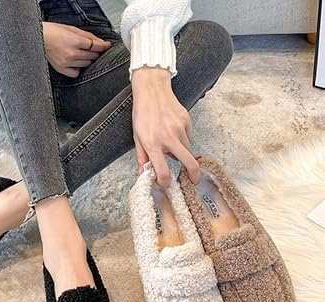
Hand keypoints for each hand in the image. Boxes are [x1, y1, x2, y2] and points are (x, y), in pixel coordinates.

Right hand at [42, 22, 110, 77]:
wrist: (39, 37)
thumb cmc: (54, 31)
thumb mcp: (72, 29)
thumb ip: (87, 36)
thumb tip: (101, 42)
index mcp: (74, 41)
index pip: (94, 46)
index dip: (103, 46)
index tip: (107, 46)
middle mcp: (71, 53)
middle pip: (92, 56)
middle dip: (95, 52)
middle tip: (92, 49)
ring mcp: (66, 63)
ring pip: (86, 65)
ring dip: (87, 60)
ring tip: (81, 54)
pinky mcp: (61, 69)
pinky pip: (76, 73)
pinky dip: (79, 69)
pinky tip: (76, 63)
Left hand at [131, 66, 199, 186]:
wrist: (152, 89)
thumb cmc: (142, 113)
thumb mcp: (137, 136)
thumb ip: (142, 157)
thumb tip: (144, 173)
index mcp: (153, 144)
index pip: (163, 171)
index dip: (165, 182)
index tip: (166, 184)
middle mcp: (168, 138)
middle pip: (189, 163)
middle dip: (194, 176)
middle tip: (193, 181)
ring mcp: (180, 129)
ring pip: (188, 150)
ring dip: (183, 155)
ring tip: (172, 147)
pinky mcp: (187, 121)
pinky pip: (189, 138)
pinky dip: (183, 140)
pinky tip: (174, 133)